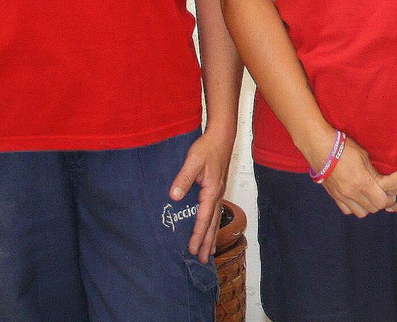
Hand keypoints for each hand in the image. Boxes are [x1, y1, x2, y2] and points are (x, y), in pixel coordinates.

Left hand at [168, 129, 234, 261]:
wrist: (222, 136)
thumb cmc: (207, 148)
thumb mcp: (193, 161)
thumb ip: (183, 178)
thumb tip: (174, 196)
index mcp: (212, 191)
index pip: (203, 218)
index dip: (197, 235)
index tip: (192, 250)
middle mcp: (217, 195)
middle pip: (212, 224)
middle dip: (207, 242)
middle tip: (203, 260)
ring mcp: (218, 193)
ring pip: (215, 220)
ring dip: (211, 236)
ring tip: (209, 252)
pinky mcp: (217, 189)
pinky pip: (215, 212)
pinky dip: (213, 225)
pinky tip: (210, 229)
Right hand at [311, 133, 389, 217]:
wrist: (321, 148)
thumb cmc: (345, 148)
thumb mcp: (364, 157)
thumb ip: (374, 174)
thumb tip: (385, 184)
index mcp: (362, 182)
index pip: (381, 202)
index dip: (389, 199)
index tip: (391, 193)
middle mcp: (351, 193)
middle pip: (373, 209)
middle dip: (380, 202)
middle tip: (382, 193)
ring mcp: (341, 196)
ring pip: (360, 213)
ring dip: (367, 206)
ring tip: (369, 196)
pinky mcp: (334, 196)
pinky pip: (347, 210)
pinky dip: (354, 207)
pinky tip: (356, 197)